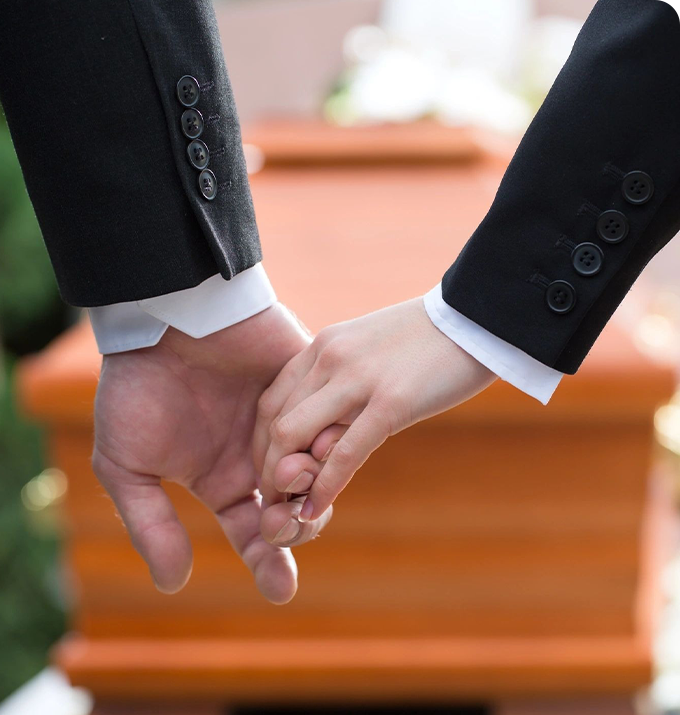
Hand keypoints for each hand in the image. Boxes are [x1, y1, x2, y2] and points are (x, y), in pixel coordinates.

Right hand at [92, 303, 332, 604]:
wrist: (161, 318)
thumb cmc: (137, 389)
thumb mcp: (127, 464)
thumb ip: (150, 523)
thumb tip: (175, 585)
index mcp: (223, 480)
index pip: (256, 532)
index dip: (269, 562)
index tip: (282, 589)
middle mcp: (260, 456)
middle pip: (296, 509)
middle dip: (296, 527)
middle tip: (282, 521)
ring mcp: (287, 421)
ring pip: (320, 471)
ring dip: (312, 485)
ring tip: (293, 477)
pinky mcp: (306, 384)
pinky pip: (330, 421)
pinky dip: (328, 439)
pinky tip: (321, 448)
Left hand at [255, 298, 496, 521]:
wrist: (473, 316)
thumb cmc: (425, 341)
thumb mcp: (368, 351)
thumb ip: (342, 383)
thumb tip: (328, 426)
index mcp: (322, 346)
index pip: (270, 401)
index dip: (262, 444)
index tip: (271, 472)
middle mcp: (329, 359)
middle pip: (273, 422)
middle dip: (266, 468)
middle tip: (274, 500)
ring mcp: (358, 379)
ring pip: (294, 436)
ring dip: (284, 481)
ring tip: (288, 510)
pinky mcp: (391, 402)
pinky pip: (344, 453)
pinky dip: (324, 488)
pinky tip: (316, 511)